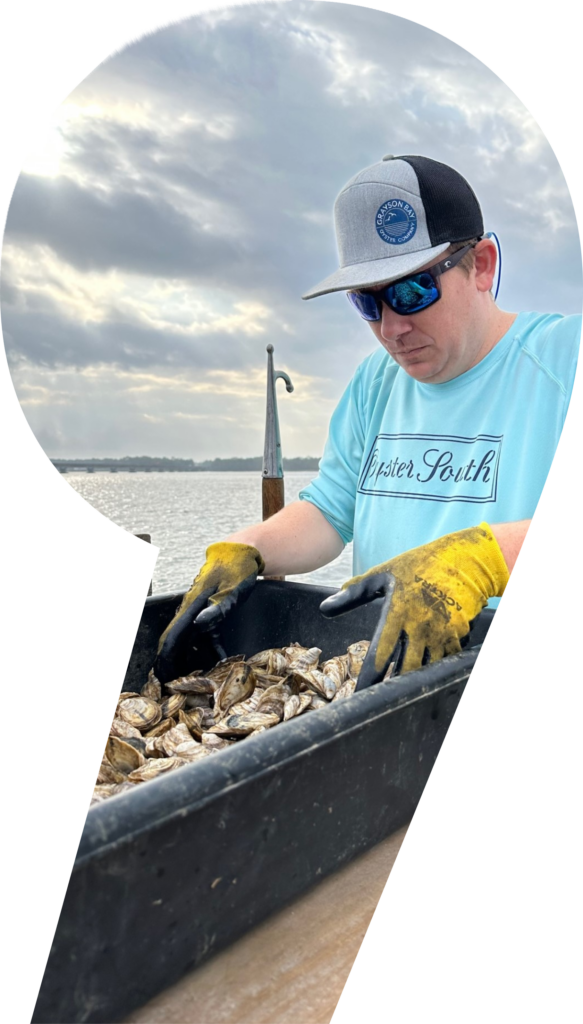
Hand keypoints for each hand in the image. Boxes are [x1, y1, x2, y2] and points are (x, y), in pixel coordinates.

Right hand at [154, 542, 264, 681]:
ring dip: (187, 659)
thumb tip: (198, 624)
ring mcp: (201, 611)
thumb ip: (216, 608)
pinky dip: (208, 651)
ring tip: (185, 681)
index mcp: (193, 605)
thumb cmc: (236, 569)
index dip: (165, 656)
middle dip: (171, 662)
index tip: (160, 675)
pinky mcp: (212, 613)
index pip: (173, 635)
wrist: (243, 553)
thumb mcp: (231, 589)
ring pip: (190, 640)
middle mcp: (192, 610)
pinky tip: (216, 664)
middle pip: (177, 640)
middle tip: (167, 686)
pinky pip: (207, 636)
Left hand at [320, 523, 509, 688]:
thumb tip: (324, 607)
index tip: (361, 694)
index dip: (370, 678)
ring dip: (415, 682)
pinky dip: (437, 667)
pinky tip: (428, 675)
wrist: (466, 560)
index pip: (380, 653)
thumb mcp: (384, 575)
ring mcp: (442, 633)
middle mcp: (420, 626)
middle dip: (393, 687)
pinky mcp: (459, 635)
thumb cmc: (419, 565)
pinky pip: (447, 660)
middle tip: (382, 702)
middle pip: (405, 669)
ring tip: (403, 694)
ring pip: (427, 669)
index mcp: (398, 612)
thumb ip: (354, 593)